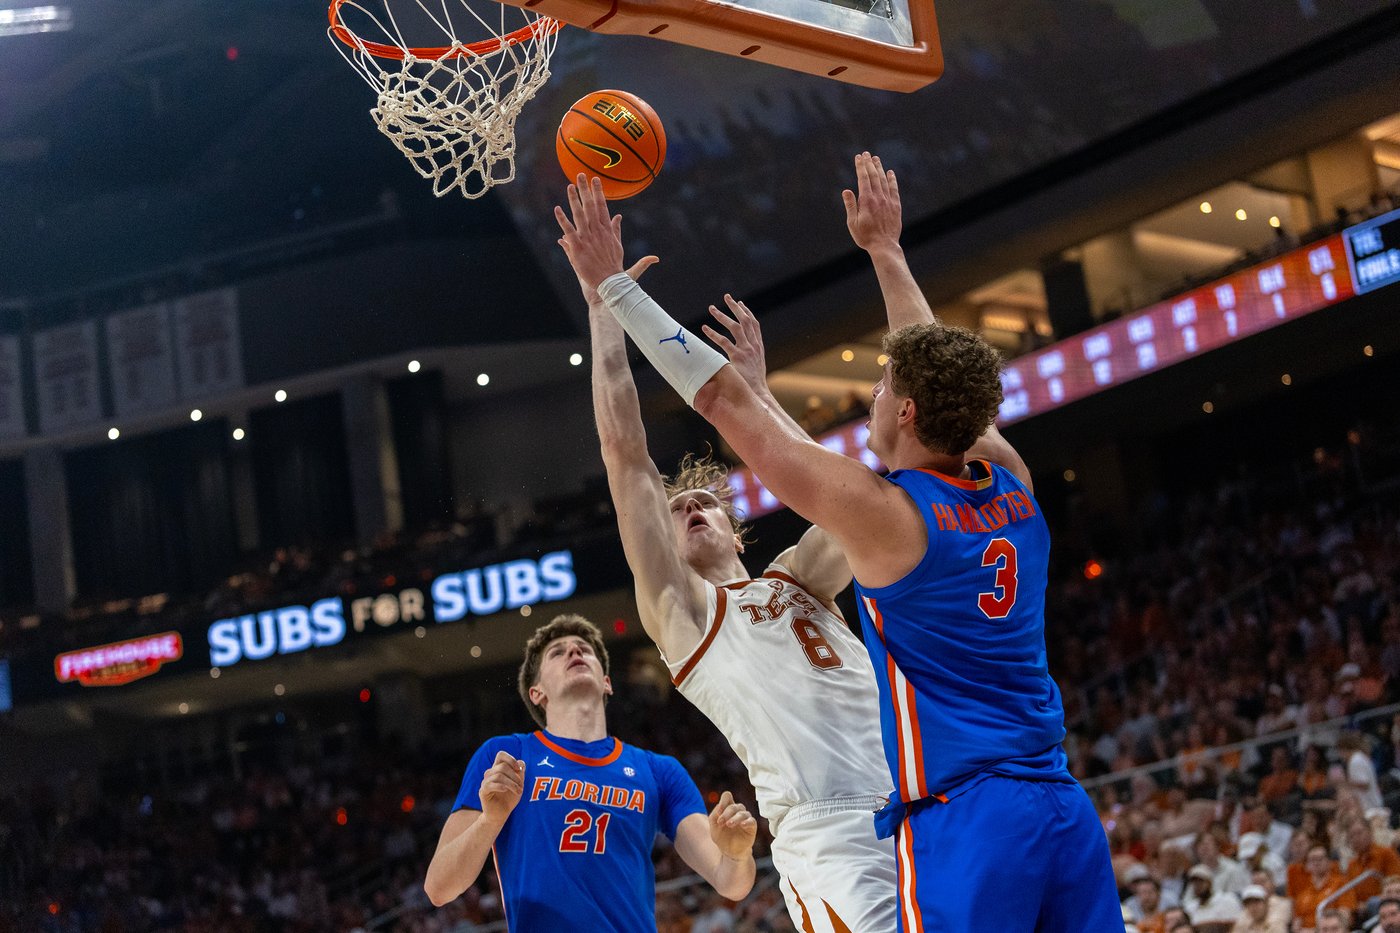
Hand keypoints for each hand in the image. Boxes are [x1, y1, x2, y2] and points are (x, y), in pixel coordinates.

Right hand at [479, 751, 524, 823]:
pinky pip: (490, 784)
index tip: (518, 769)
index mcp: (498, 769)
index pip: (501, 755)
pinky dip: (501, 786)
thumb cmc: (509, 798)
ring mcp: (485, 782)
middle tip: (521, 787)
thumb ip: (520, 773)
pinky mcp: (483, 791)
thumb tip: (521, 762)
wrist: (501, 814)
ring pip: (499, 775)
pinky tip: (506, 791)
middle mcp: (490, 773)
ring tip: (518, 791)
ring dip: (512, 783)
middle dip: (515, 776)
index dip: (511, 759)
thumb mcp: (518, 785)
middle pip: (503, 766)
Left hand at [555, 175, 633, 303]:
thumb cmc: (614, 265)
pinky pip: (569, 230)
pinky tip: (557, 209)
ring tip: (569, 186)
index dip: (598, 192)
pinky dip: (563, 220)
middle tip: (581, 175)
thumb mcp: (618, 245)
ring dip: (574, 199)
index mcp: (607, 230)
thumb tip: (618, 216)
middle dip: (586, 190)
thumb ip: (616, 229)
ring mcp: (588, 238)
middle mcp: (597, 231)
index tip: (595, 180)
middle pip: (591, 206)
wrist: (610, 281)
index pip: (602, 206)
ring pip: (580, 215)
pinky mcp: (578, 247)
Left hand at [701, 295, 767, 395]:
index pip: (754, 325)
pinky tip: (704, 329)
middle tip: (727, 297)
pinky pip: (724, 342)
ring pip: (735, 327)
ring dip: (722, 316)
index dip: (747, 313)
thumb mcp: (754, 367)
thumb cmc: (753, 384)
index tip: (741, 304)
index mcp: (758, 347)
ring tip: (711, 309)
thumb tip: (738, 357)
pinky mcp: (738, 357)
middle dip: (735, 307)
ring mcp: (746, 350)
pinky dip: (713, 334)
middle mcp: (754, 345)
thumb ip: (747, 359)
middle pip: (746, 320)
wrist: (758, 394)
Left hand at [707, 790, 756, 859]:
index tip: (718, 811)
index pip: (727, 796)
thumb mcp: (713, 827)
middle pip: (733, 805)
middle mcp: (737, 811)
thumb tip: (719, 807)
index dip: (723, 801)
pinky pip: (751, 821)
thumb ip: (714, 816)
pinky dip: (747, 821)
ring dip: (735, 818)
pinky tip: (742, 825)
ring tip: (729, 824)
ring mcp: (745, 818)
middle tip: (720, 822)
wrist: (730, 852)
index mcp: (727, 808)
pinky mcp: (751, 827)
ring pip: (742, 812)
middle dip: (726, 813)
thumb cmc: (722, 838)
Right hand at [842, 152, 901, 253]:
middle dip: (869, 163)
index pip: (863, 178)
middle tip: (866, 154)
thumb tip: (846, 191)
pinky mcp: (896, 206)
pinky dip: (892, 179)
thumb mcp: (852, 223)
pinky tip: (890, 173)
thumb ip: (850, 206)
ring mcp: (888, 201)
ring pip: (884, 180)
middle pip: (874, 176)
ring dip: (879, 168)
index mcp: (866, 201)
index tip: (858, 157)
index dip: (860, 166)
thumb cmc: (865, 237)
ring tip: (876, 159)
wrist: (884, 246)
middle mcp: (878, 198)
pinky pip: (894, 189)